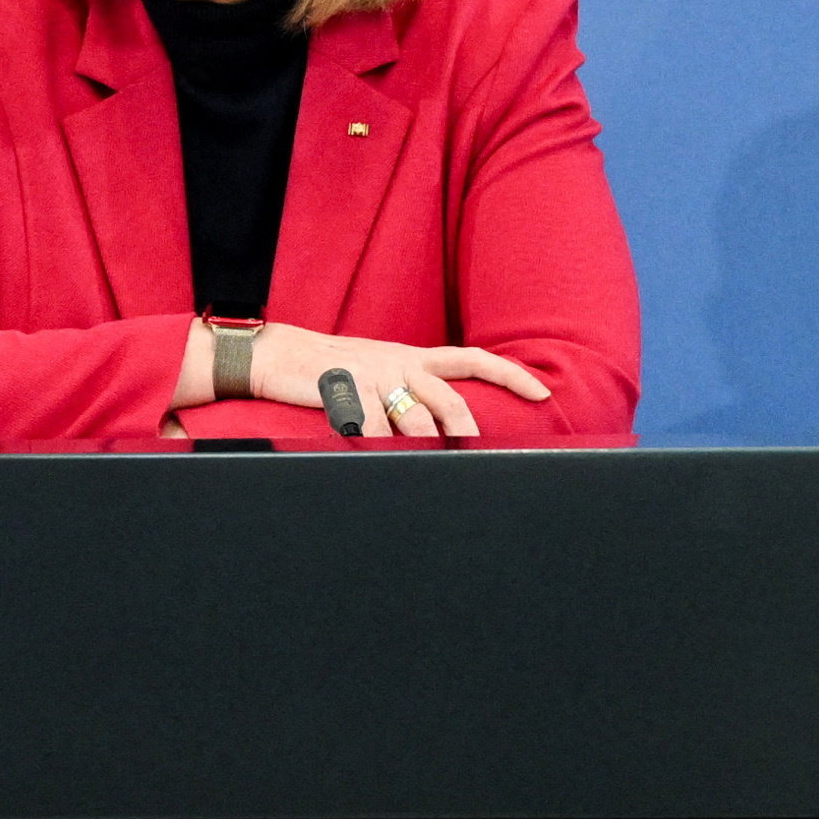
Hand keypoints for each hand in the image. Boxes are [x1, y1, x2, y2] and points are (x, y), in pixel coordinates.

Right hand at [183, 323, 550, 443]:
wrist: (276, 354)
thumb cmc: (326, 370)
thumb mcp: (375, 369)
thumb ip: (405, 388)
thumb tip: (434, 424)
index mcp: (410, 357)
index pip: (471, 359)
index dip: (510, 374)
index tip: (542, 391)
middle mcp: (398, 362)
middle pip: (448, 398)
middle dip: (467, 430)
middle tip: (478, 453)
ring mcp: (372, 375)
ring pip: (414, 417)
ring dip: (426, 445)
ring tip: (431, 464)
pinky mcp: (344, 389)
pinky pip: (370, 428)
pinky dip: (378, 447)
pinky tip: (379, 458)